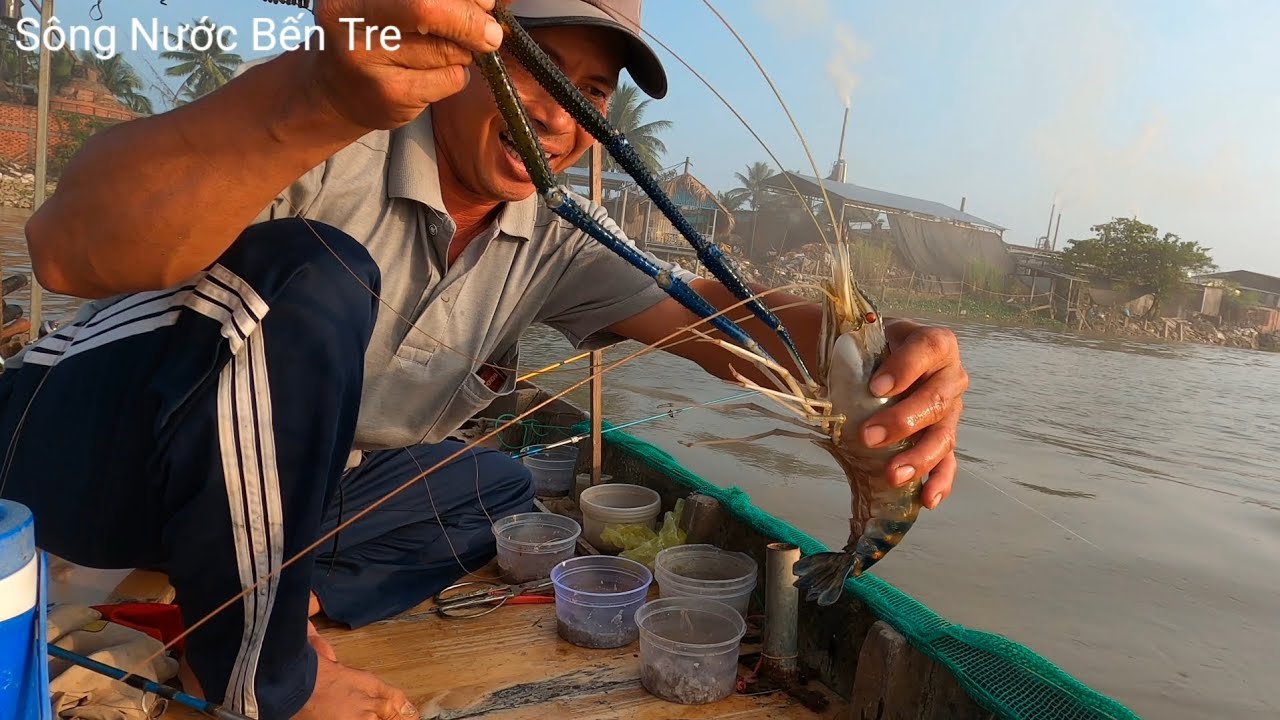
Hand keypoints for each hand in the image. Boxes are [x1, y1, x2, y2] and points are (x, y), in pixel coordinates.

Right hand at [310, 0, 504, 129]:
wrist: (334, 91)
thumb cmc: (373, 37)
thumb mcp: (389, 7)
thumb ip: (431, 3)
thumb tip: (485, 2)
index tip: (484, 2)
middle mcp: (351, 18)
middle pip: (429, 9)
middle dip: (470, 21)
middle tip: (489, 33)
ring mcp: (367, 59)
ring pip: (446, 48)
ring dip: (462, 52)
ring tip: (442, 55)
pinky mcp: (389, 94)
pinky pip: (449, 78)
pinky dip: (456, 75)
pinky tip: (434, 76)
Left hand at [860, 318, 966, 509]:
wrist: (880, 363)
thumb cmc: (872, 351)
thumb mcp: (864, 342)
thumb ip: (851, 356)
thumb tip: (817, 385)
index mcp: (934, 343)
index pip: (927, 350)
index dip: (905, 368)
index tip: (875, 387)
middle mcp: (951, 376)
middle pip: (936, 398)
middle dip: (902, 421)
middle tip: (868, 437)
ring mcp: (952, 410)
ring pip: (943, 434)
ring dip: (918, 457)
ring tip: (894, 475)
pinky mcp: (945, 437)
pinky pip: (948, 462)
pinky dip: (939, 481)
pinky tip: (927, 499)